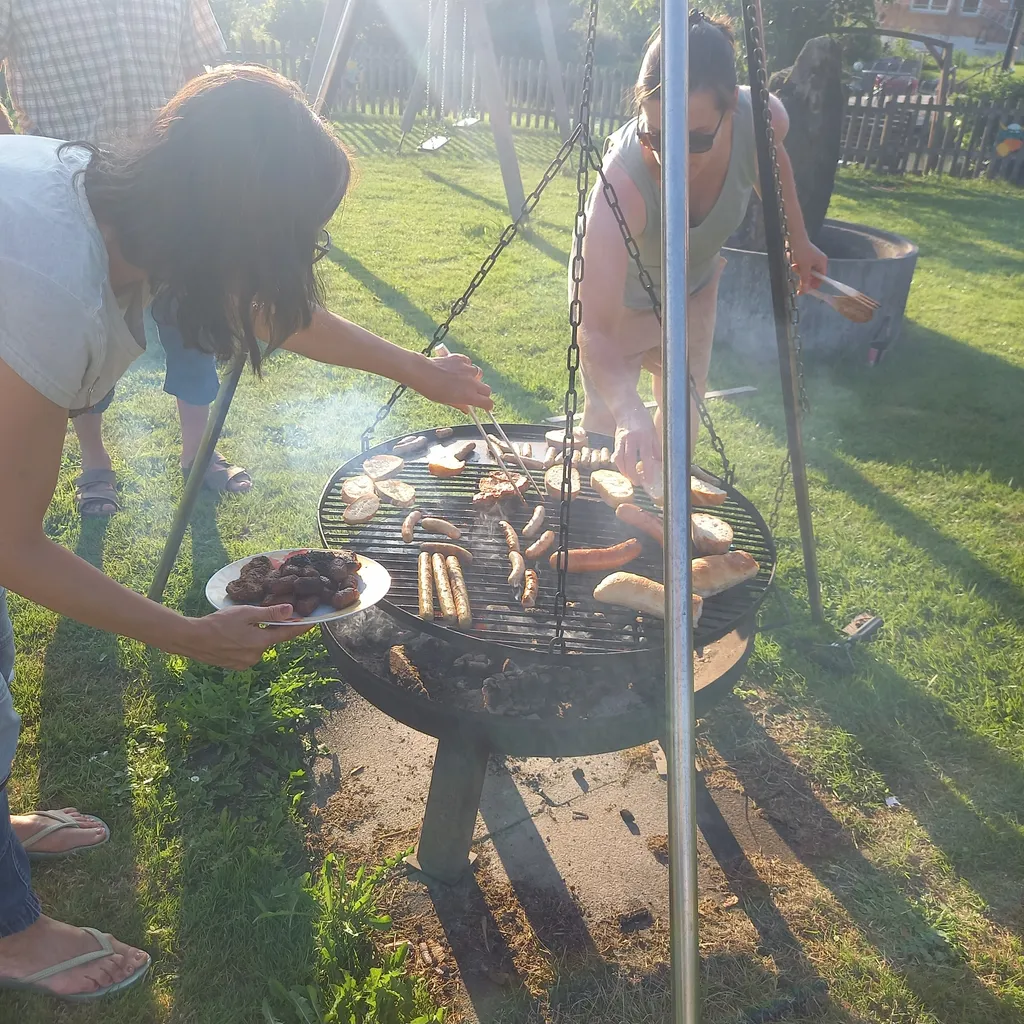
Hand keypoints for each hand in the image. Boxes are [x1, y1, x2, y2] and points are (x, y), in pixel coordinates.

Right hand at [184, 604, 312, 669]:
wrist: (192, 639)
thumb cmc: (218, 623)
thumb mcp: (246, 613)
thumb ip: (269, 613)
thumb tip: (291, 611)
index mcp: (261, 642)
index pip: (288, 634)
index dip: (301, 627)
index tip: (313, 623)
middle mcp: (256, 656)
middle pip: (271, 639)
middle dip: (270, 628)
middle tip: (259, 616)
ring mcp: (246, 663)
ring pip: (258, 645)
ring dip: (255, 636)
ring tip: (239, 626)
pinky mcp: (235, 666)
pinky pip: (247, 652)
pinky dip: (245, 643)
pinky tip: (233, 636)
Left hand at [418, 353, 492, 411]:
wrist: (423, 372)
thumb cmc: (432, 389)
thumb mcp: (447, 401)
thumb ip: (460, 405)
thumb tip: (467, 409)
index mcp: (469, 396)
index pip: (487, 402)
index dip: (487, 405)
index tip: (485, 406)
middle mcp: (471, 382)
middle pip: (487, 389)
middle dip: (483, 393)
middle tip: (475, 393)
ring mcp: (468, 370)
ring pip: (479, 374)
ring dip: (474, 378)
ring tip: (463, 379)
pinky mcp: (462, 359)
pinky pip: (469, 363)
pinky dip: (466, 366)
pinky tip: (457, 368)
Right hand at [613, 408, 660, 483]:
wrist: (626, 407)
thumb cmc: (642, 419)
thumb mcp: (653, 431)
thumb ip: (656, 447)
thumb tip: (660, 461)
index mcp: (644, 436)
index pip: (646, 457)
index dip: (647, 470)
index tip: (649, 480)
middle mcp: (632, 439)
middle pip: (630, 461)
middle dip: (633, 474)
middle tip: (637, 483)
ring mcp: (622, 440)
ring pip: (620, 460)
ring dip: (624, 472)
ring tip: (630, 479)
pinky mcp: (616, 441)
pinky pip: (616, 456)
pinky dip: (619, 465)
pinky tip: (624, 470)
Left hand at [790, 237, 827, 293]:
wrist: (795, 238)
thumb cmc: (802, 251)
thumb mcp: (804, 267)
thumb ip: (805, 279)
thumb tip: (805, 290)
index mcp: (822, 263)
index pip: (821, 278)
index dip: (814, 285)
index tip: (805, 290)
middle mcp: (819, 261)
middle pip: (813, 276)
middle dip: (804, 278)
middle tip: (797, 284)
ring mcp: (812, 259)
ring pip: (806, 271)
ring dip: (800, 272)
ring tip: (795, 267)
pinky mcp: (805, 257)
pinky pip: (802, 266)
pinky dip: (798, 266)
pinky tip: (794, 263)